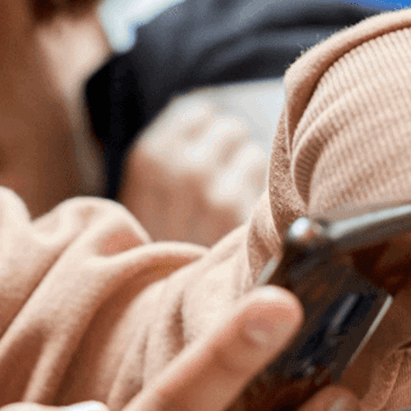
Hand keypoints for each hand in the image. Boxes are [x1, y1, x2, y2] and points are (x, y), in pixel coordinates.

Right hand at [119, 96, 268, 245]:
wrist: (152, 299)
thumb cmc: (153, 236)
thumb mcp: (143, 186)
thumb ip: (172, 146)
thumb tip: (215, 112)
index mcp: (150, 155)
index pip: (200, 112)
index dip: (206, 133)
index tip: (204, 154)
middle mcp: (182, 166)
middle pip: (231, 129)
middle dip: (229, 151)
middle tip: (217, 182)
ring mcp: (214, 189)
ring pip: (253, 153)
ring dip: (247, 174)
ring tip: (228, 202)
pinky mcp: (240, 213)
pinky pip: (267, 181)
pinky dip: (260, 194)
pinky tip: (240, 216)